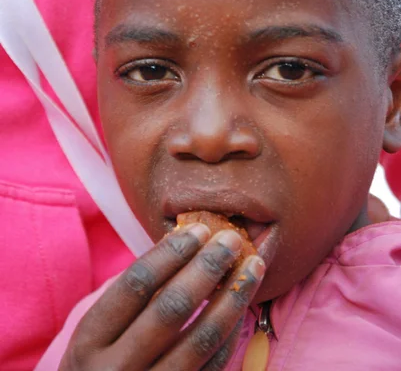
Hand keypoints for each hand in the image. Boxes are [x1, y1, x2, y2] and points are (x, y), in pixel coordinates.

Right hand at [59, 223, 265, 370]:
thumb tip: (179, 248)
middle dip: (206, 267)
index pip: (136, 284)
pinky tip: (242, 306)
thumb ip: (128, 297)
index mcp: (89, 341)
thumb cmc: (99, 365)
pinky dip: (231, 333)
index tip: (198, 228)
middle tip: (231, 239)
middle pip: (171, 308)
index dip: (171, 252)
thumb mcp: (96, 334)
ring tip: (252, 266)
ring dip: (232, 296)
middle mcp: (116, 369)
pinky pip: (213, 367)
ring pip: (201, 339)